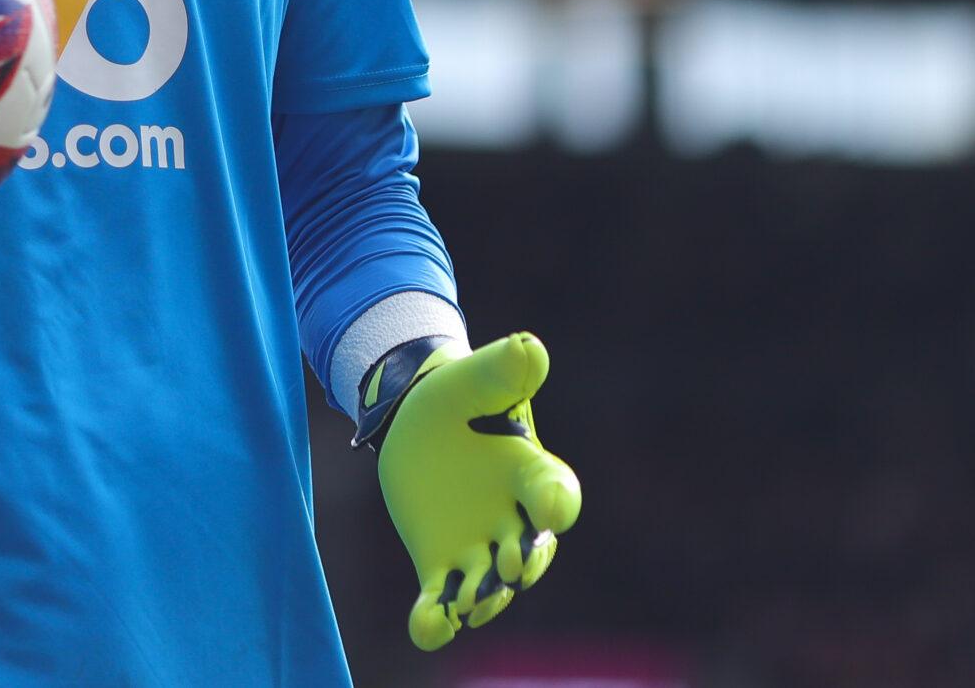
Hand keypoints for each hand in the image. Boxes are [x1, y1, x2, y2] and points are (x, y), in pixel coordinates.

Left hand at [377, 331, 581, 650]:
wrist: (417, 420)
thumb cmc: (457, 395)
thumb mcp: (474, 378)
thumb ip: (503, 369)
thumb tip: (531, 347)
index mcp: (530, 470)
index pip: (556, 492)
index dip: (556, 502)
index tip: (552, 509)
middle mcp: (514, 519)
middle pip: (533, 553)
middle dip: (525, 563)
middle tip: (508, 565)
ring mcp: (479, 546)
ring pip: (493, 585)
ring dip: (485, 597)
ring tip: (468, 605)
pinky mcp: (442, 563)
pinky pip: (443, 598)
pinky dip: (437, 618)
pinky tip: (425, 627)